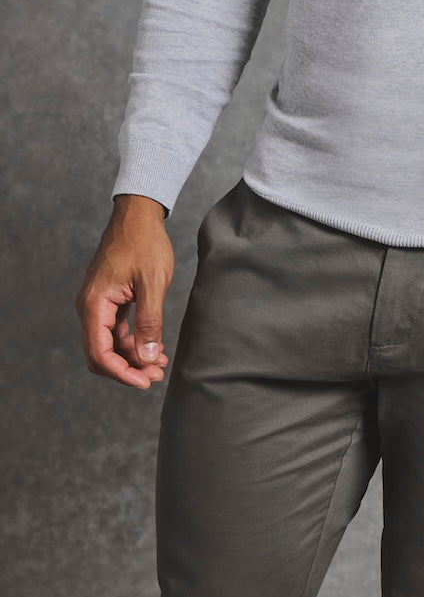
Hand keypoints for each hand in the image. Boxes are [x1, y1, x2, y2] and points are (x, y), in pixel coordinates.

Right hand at [75, 194, 173, 388]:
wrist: (139, 214)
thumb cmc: (145, 242)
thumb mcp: (152, 283)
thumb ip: (150, 322)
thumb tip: (148, 358)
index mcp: (95, 303)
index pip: (100, 353)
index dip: (121, 373)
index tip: (145, 382)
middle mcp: (90, 306)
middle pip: (101, 353)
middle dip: (127, 368)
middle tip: (155, 376)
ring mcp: (99, 303)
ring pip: (109, 343)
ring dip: (132, 356)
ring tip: (160, 364)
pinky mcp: (110, 299)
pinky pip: (115, 330)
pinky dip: (133, 341)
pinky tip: (154, 346)